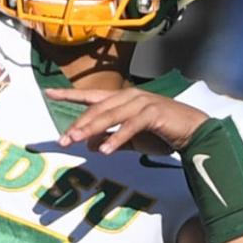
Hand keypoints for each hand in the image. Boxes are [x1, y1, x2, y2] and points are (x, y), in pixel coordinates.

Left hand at [45, 87, 209, 154]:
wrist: (194, 132)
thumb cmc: (164, 134)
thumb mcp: (133, 139)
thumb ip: (111, 140)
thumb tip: (89, 144)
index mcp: (124, 98)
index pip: (92, 95)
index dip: (70, 94)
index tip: (49, 92)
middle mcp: (131, 96)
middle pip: (98, 108)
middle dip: (79, 123)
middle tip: (63, 139)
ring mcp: (143, 102)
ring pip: (110, 115)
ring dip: (92, 128)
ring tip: (76, 140)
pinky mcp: (154, 113)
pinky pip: (131, 126)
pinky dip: (117, 138)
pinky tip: (105, 150)